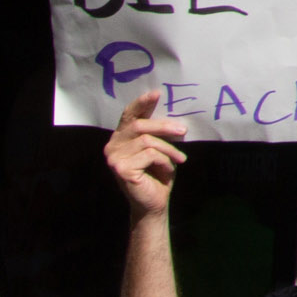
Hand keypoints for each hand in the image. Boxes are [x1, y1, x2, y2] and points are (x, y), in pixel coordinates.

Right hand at [106, 90, 185, 219]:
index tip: (156, 94)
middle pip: (139, 126)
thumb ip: (157, 133)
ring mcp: (114, 158)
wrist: (154, 202)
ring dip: (168, 150)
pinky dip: (164, 161)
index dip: (141, 104)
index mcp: (121, 138)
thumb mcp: (159, 148)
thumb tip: (171, 116)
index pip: (128, 115)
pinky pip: (149, 155)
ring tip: (180, 159)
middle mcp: (112, 146)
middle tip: (183, 132)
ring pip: (147, 141)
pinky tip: (167, 171)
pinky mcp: (120, 169)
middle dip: (164, 127)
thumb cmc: (158, 174)